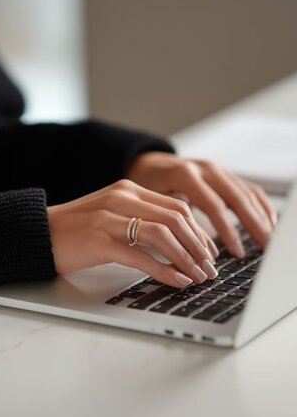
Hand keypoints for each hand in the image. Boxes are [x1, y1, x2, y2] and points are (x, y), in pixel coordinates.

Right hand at [48, 179, 219, 286]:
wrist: (40, 232)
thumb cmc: (77, 229)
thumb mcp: (113, 214)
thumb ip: (141, 219)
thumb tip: (176, 240)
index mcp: (129, 189)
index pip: (177, 207)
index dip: (199, 231)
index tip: (209, 252)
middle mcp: (123, 198)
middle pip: (176, 219)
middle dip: (199, 246)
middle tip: (210, 268)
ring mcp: (111, 217)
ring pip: (163, 235)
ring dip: (187, 258)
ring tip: (198, 277)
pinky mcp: (100, 240)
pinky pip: (142, 256)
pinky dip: (165, 270)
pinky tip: (177, 281)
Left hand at [126, 152, 276, 256]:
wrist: (147, 164)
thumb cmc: (146, 186)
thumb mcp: (151, 201)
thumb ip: (172, 218)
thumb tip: (190, 251)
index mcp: (186, 174)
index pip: (214, 205)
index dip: (227, 231)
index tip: (236, 252)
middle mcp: (205, 168)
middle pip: (236, 197)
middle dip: (253, 224)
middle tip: (265, 248)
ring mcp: (217, 169)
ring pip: (246, 192)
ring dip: (261, 216)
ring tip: (269, 240)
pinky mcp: (224, 173)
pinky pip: (248, 188)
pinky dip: (261, 205)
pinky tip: (268, 221)